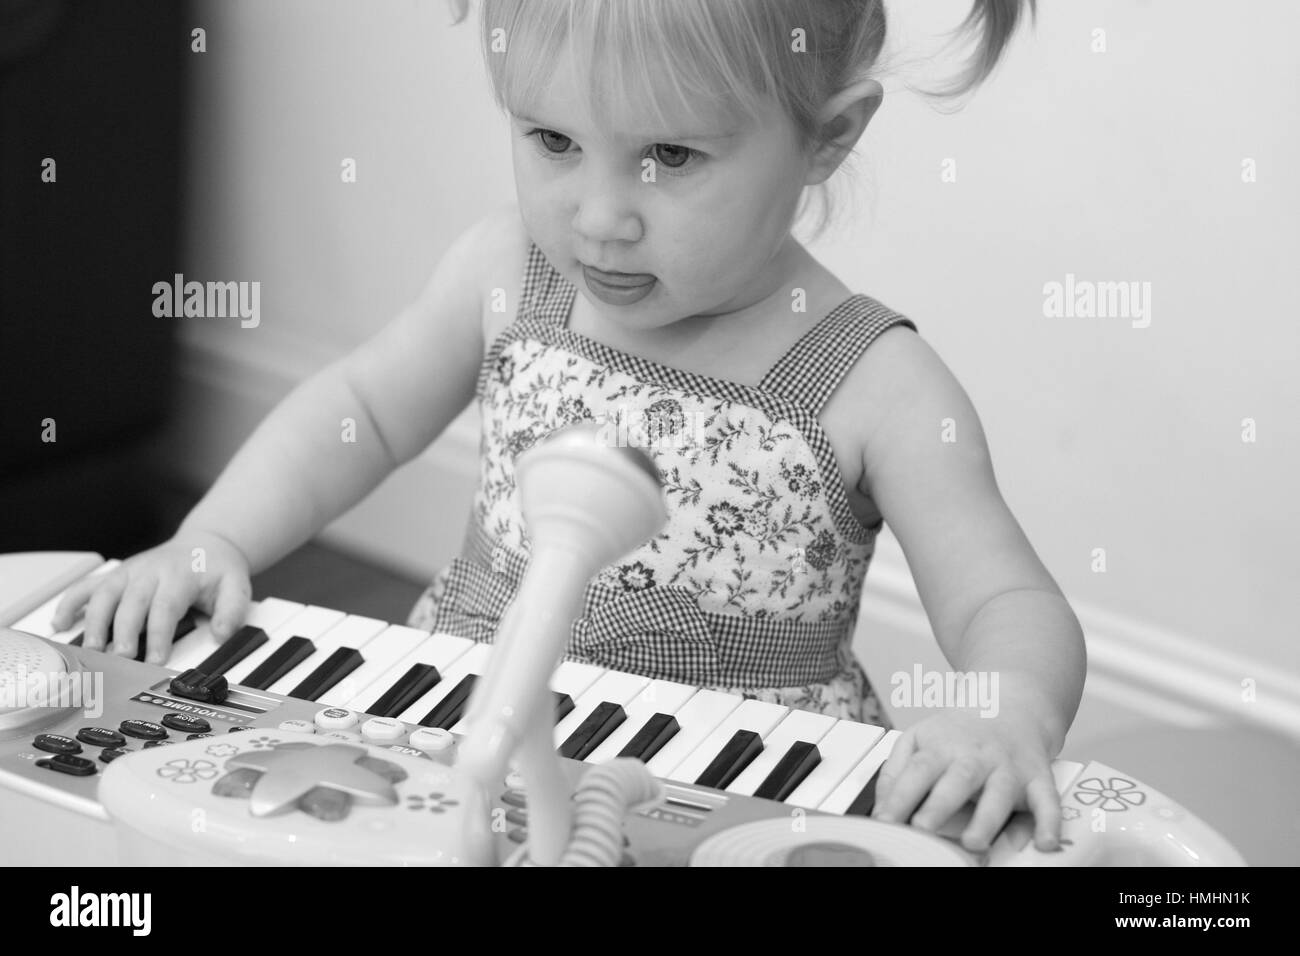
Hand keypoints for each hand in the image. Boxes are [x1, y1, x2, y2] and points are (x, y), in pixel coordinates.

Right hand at [49, 529, 251, 664]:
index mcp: (179, 575)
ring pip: (103, 593)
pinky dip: (70, 603)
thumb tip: (221, 633)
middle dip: (123, 630)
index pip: (165, 606)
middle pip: (130, 601)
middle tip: (120, 657)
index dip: (158, 634)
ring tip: (90, 649)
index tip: (156, 659)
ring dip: (93, 621)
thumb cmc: (218, 570)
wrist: (206, 545)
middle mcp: (149, 571)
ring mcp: (128, 571)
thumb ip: (232, 611)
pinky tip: (59, 623)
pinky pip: (87, 586)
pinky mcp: (116, 575)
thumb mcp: (237, 587)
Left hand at [870, 708, 1061, 852]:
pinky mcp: (1038, 778)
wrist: (1011, 704)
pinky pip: (1047, 800)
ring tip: (973, 843)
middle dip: (940, 806)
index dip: (901, 795)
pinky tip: (1044, 842)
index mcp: (942, 747)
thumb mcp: (920, 738)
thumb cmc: (958, 732)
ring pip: (1000, 792)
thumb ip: (896, 771)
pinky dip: (1050, 821)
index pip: (918, 770)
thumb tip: (882, 806)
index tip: (885, 820)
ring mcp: (1009, 767)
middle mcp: (976, 757)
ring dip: (987, 819)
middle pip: (957, 779)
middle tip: (922, 829)